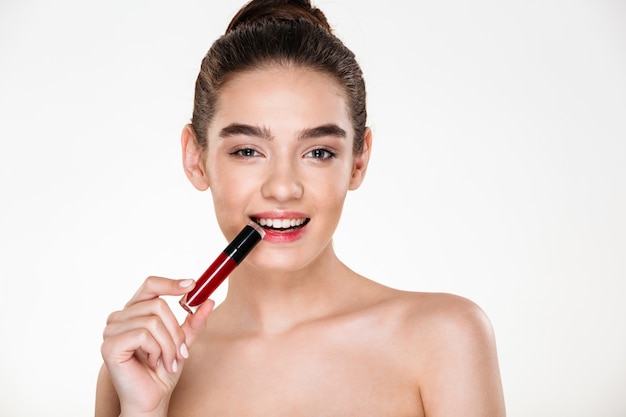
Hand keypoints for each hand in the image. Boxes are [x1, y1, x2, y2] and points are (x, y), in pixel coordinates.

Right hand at [100, 276, 213, 415]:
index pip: (150, 284)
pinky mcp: (110, 345)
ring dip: (168, 345)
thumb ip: (193, 320)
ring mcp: (111, 330)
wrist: (153, 399)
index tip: (193, 284)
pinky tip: (153, 363)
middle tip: (181, 352)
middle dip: (175, 331)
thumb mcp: (182, 341)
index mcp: (135, 311)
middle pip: (158, 304)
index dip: (171, 283)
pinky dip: (156, 350)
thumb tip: (209, 300)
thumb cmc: (163, 370)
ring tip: (168, 361)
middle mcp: (119, 317)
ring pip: (153, 321)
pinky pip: (143, 335)